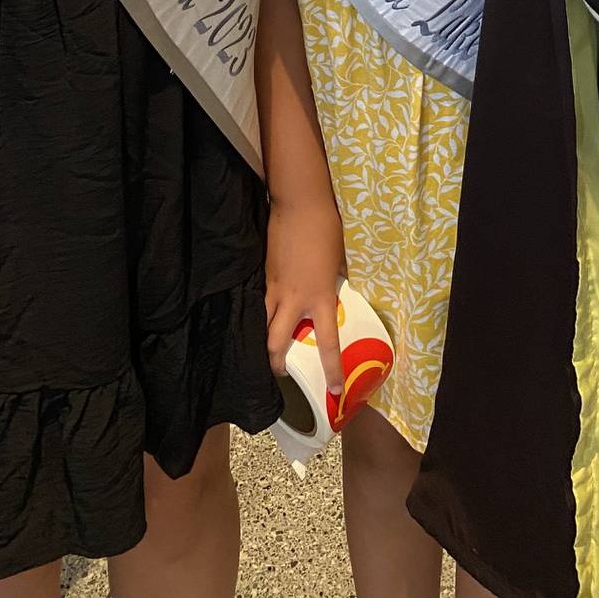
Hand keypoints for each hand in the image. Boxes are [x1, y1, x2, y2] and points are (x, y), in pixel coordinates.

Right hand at [264, 196, 344, 399]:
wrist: (300, 206)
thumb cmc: (327, 231)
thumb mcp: (339, 262)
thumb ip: (335, 282)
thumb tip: (333, 290)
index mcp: (321, 298)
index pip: (327, 342)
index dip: (331, 369)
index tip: (335, 391)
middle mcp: (294, 300)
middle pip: (275, 345)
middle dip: (277, 364)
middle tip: (284, 371)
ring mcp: (274, 289)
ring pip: (261, 327)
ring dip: (264, 342)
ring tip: (269, 349)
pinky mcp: (262, 277)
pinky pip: (259, 304)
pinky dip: (261, 314)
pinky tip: (263, 316)